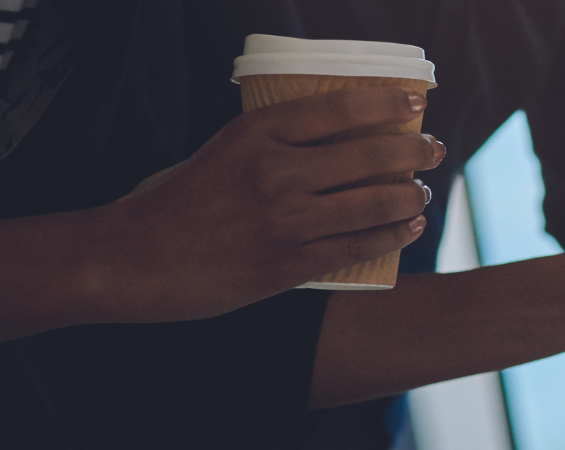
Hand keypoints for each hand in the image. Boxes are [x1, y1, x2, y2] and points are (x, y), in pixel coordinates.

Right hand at [104, 86, 442, 322]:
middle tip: (432, 149)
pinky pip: (358, 246)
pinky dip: (392, 235)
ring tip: (420, 194)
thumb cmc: (175, 203)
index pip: (337, 108)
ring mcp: (284, 220)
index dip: (386, 105)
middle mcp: (274, 172)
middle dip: (413, 151)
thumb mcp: (220, 153)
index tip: (415, 103)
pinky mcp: (287, 263)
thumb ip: (270, 145)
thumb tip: (334, 140)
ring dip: (409, 197)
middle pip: (368, 155)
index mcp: (254, 134)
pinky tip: (407, 228)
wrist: (131, 259)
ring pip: (374, 203)